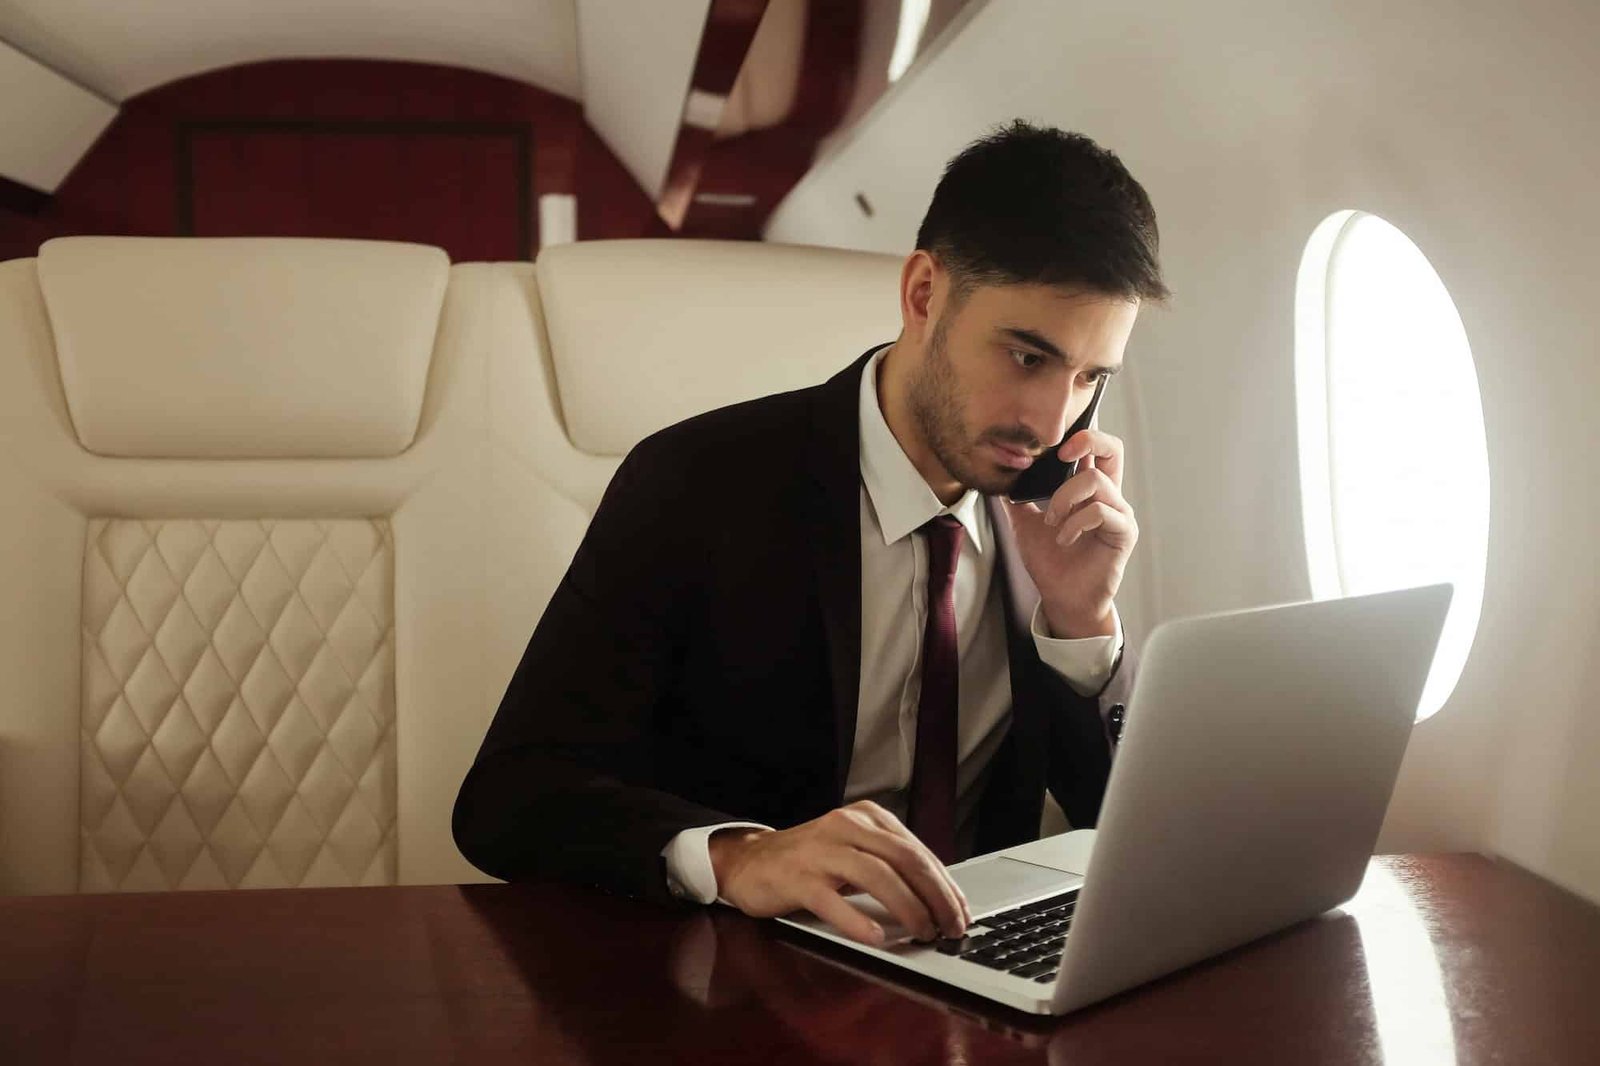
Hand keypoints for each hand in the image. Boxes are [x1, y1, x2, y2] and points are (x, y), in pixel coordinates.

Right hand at [707, 800, 970, 945]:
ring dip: (907, 907)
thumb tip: (937, 899)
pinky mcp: (798, 878)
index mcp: (866, 817)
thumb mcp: (854, 849)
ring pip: (875, 875)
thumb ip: (890, 864)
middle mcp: (845, 826)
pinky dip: (857, 920)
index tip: (961, 912)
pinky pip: (833, 900)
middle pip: (904, 859)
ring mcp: (820, 851)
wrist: (749, 860)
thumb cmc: (810, 860)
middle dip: (936, 896)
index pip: (917, 850)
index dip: (945, 884)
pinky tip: (877, 937)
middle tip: (952, 927)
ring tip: (924, 933)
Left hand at [1002, 428, 1136, 638]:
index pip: (1094, 449)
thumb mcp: (1025, 523)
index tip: (1053, 447)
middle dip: (1088, 439)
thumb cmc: (1050, 561)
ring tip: (1051, 521)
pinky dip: (1074, 522)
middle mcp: (1109, 496)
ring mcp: (1119, 513)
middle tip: (1061, 454)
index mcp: (1088, 490)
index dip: (1080, 435)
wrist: (1061, 597)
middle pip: (1113, 449)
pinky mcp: (1123, 532)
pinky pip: (1100, 511)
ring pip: (1095, 480)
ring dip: (1064, 498)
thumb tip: (999, 477)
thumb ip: (1018, 498)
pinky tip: (1062, 539)